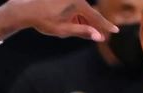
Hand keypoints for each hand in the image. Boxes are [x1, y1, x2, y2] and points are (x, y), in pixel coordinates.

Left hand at [0, 0, 118, 41]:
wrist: (26, 9)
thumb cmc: (44, 21)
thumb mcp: (63, 30)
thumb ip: (82, 32)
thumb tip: (98, 37)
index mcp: (78, 5)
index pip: (96, 17)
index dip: (106, 25)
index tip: (116, 31)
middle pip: (89, 14)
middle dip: (91, 26)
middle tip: (96, 37)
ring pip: (82, 12)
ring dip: (81, 22)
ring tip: (69, 29)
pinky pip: (75, 8)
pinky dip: (75, 17)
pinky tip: (68, 22)